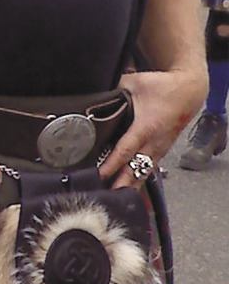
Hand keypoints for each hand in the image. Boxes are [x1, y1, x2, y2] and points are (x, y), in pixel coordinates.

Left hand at [98, 69, 206, 188]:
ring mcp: (159, 149)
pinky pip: (149, 170)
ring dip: (129, 187)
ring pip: (142, 174)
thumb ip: (114, 89)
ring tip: (113, 201)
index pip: (125, 151)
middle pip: (134, 170)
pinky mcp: (162, 151)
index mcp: (145, 127)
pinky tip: (128, 190)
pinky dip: (138, 181)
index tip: (99, 176)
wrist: (188, 92)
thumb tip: (95, 92)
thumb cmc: (162, 87)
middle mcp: (153, 143)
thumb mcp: (135, 82)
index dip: (111, 165)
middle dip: (120, 186)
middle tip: (104, 199)